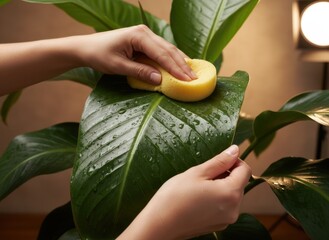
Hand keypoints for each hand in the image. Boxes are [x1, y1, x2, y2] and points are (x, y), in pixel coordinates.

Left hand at [76, 25, 196, 84]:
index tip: (187, 80)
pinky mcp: (144, 41)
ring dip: (180, 62)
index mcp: (139, 36)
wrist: (86, 47)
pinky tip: (180, 65)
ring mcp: (145, 36)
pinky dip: (172, 59)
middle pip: (168, 50)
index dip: (175, 68)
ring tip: (192, 74)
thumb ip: (140, 72)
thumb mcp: (118, 66)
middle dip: (182, 65)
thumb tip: (160, 80)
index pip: (162, 53)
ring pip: (168, 49)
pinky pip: (162, 51)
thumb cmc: (99, 55)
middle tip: (194, 79)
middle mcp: (145, 32)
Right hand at [118, 145, 250, 239]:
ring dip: (221, 186)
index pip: (245, 170)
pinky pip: (224, 206)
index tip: (219, 159)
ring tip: (199, 185)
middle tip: (204, 172)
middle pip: (240, 183)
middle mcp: (233, 209)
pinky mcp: (218, 225)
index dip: (234, 160)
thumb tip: (235, 150)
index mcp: (230, 193)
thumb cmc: (174, 196)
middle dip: (227, 174)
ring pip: (231, 195)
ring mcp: (226, 220)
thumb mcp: (197, 173)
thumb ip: (219, 161)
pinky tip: (199, 197)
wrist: (159, 225)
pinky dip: (216, 198)